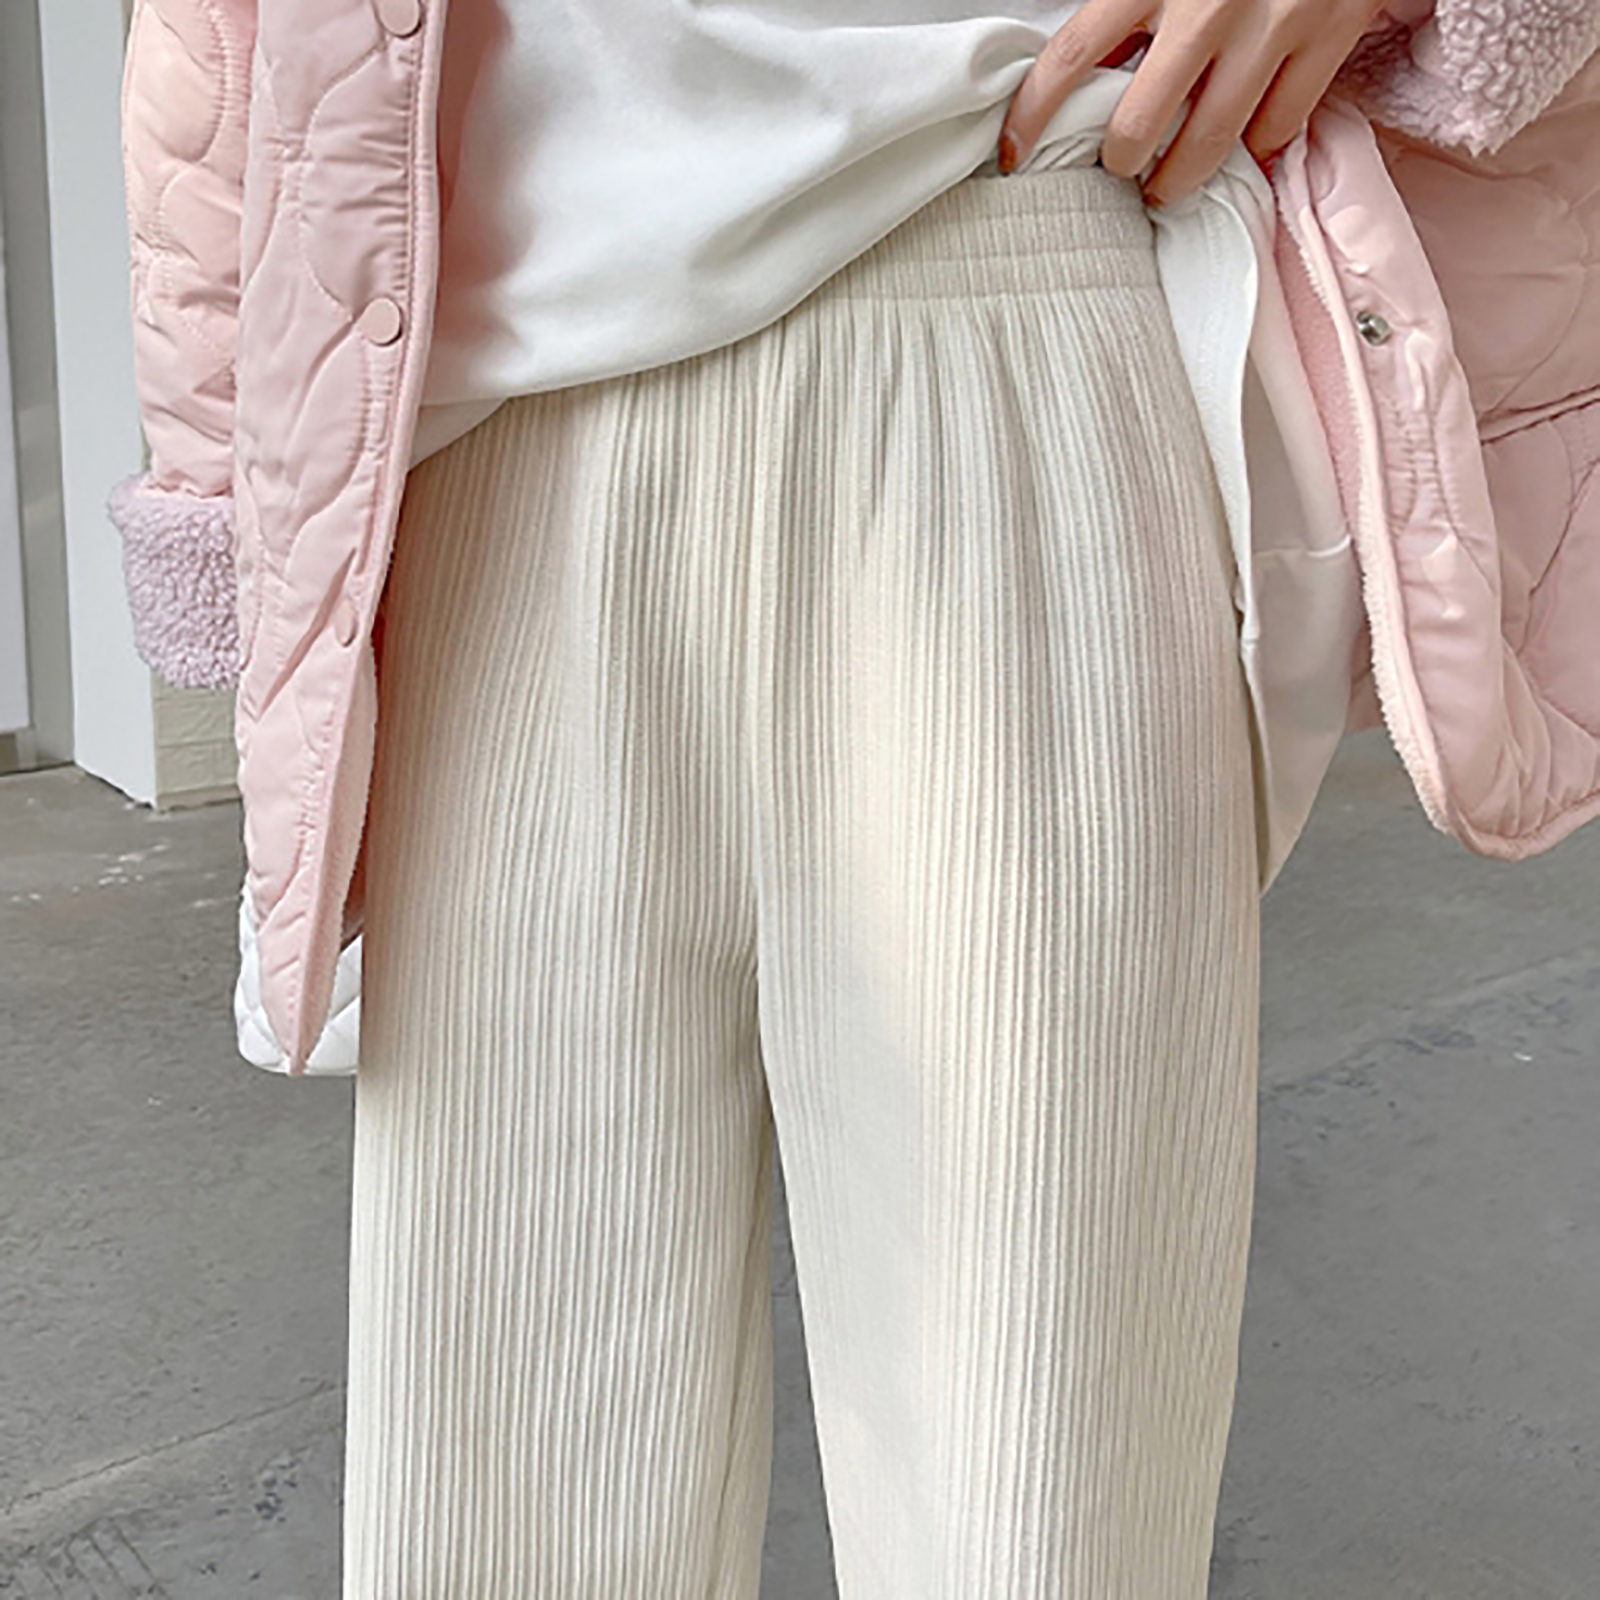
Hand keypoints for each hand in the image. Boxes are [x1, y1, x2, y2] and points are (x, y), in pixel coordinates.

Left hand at [997, 0, 1389, 204]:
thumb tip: (1073, 54)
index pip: (1070, 58)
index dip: (1031, 116)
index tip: (1013, 153)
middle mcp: (1207, 6)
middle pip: (1137, 127)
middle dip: (1119, 160)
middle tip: (1119, 166)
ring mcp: (1271, 25)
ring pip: (1209, 144)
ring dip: (1178, 179)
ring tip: (1166, 185)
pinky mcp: (1328, 36)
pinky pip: (1279, 126)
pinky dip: (1256, 148)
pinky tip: (1240, 147)